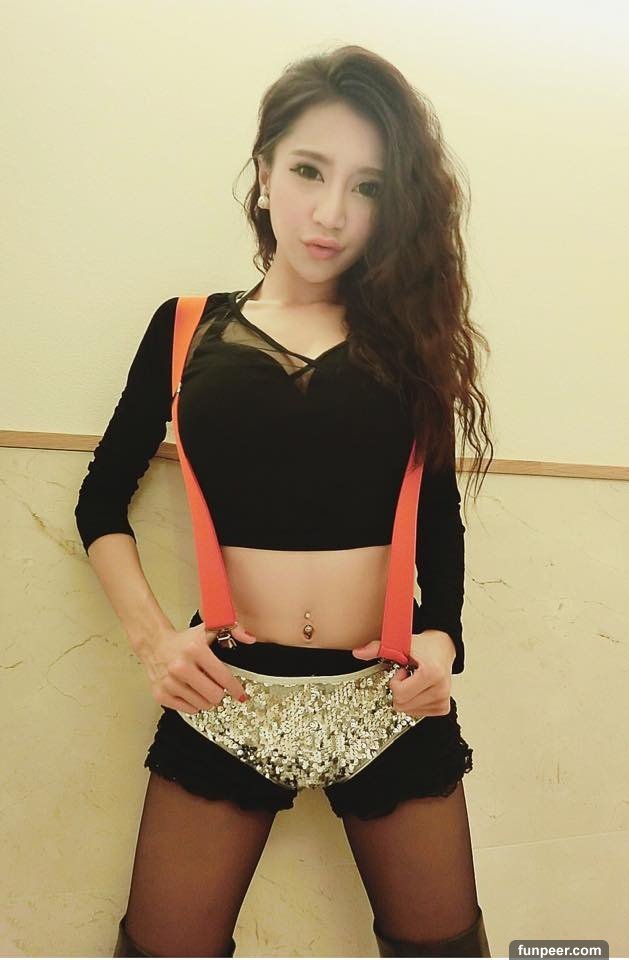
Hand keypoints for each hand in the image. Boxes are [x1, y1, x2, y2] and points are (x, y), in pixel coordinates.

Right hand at [136, 620, 256, 713]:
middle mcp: (181, 667)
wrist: (155, 645)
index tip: (241, 695)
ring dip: (207, 699)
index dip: (236, 689)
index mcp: (195, 650)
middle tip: (217, 687)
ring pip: (202, 705)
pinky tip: (191, 691)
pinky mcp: (161, 694)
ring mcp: (169, 682)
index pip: (223, 677)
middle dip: (220, 694)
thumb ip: (233, 629)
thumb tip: (250, 638)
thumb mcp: (209, 629)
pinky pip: (188, 710)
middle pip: (214, 696)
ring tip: (202, 687)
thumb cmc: (185, 640)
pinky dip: (193, 704)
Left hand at [352, 630, 454, 716]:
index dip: (395, 682)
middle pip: (402, 705)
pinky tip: (420, 689)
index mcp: (432, 673)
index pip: (400, 694)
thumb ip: (377, 648)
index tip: (403, 670)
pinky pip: (417, 713)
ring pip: (408, 711)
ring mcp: (443, 700)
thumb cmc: (422, 646)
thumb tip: (357, 653)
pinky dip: (413, 702)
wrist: (443, 647)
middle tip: (408, 675)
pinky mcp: (443, 708)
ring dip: (406, 696)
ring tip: (414, 680)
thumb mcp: (399, 643)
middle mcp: (441, 689)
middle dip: (398, 690)